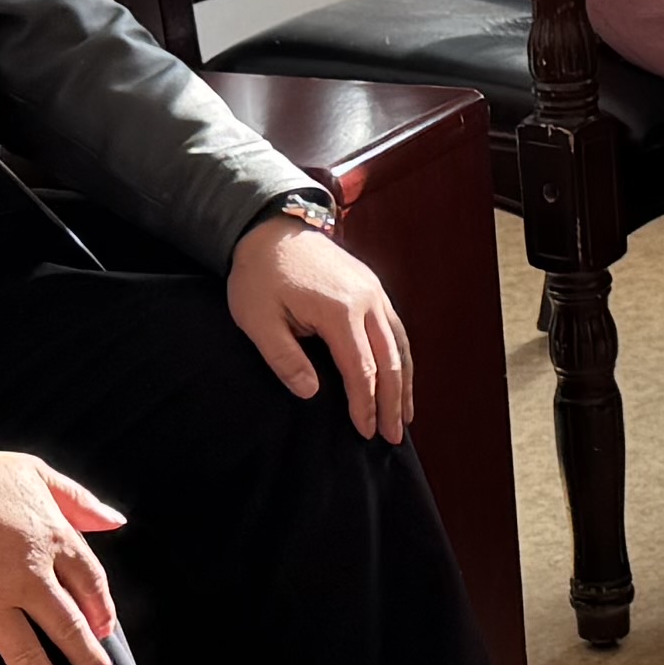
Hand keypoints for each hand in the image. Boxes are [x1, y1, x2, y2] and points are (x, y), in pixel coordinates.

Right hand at [0, 446, 131, 664]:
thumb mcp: (33, 472)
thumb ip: (78, 499)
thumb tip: (115, 521)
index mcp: (52, 540)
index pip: (91, 583)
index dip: (102, 609)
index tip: (106, 628)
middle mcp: (27, 579)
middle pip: (68, 627)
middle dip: (88, 658)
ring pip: (28, 656)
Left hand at [228, 212, 410, 440]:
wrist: (269, 227)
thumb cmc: (259, 276)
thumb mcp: (257, 320)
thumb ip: (285, 358)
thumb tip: (311, 392)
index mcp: (339, 311)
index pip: (361, 369)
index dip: (365, 404)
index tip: (365, 431)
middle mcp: (366, 301)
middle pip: (390, 360)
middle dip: (392, 401)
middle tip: (394, 436)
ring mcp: (373, 291)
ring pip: (399, 343)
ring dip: (405, 382)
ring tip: (406, 414)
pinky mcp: (372, 286)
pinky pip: (395, 327)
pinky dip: (402, 356)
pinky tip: (402, 375)